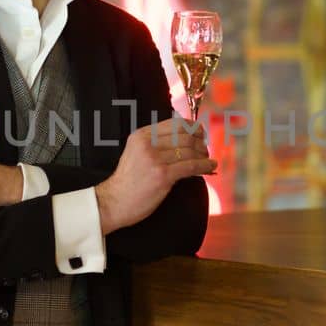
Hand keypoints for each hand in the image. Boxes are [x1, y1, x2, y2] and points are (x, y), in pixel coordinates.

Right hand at [95, 117, 215, 232]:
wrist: (114, 202)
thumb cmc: (128, 181)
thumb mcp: (136, 153)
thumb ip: (155, 143)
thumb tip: (184, 138)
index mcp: (141, 135)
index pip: (174, 124)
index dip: (192, 127)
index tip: (200, 133)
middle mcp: (148, 144)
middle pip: (185, 135)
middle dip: (200, 141)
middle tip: (205, 149)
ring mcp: (155, 159)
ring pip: (189, 150)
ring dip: (203, 154)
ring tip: (208, 159)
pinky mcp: (162, 175)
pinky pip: (191, 166)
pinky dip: (205, 165)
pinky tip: (211, 166)